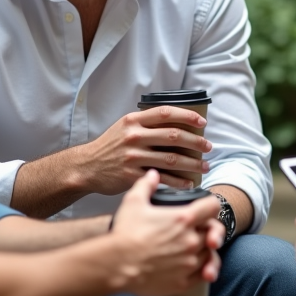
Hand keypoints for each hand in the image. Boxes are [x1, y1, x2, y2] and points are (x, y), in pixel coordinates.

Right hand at [72, 107, 212, 194]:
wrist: (86, 167)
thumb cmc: (110, 146)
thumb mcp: (123, 127)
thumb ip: (146, 123)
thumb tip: (177, 122)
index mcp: (133, 121)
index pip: (166, 113)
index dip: (188, 116)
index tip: (202, 123)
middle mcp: (134, 136)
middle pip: (174, 136)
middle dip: (196, 142)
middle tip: (208, 147)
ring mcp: (133, 156)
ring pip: (172, 159)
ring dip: (193, 163)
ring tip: (204, 165)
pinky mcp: (132, 175)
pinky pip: (162, 178)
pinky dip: (179, 181)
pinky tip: (189, 182)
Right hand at [108, 171, 222, 295]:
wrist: (115, 265)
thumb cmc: (125, 233)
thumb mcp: (134, 202)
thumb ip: (146, 185)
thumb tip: (153, 174)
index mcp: (184, 219)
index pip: (213, 207)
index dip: (210, 206)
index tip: (204, 209)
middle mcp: (192, 241)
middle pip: (214, 231)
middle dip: (208, 229)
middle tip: (198, 231)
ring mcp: (189, 263)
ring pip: (210, 254)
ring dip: (205, 250)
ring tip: (193, 249)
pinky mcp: (184, 282)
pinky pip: (203, 275)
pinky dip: (202, 271)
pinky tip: (193, 267)